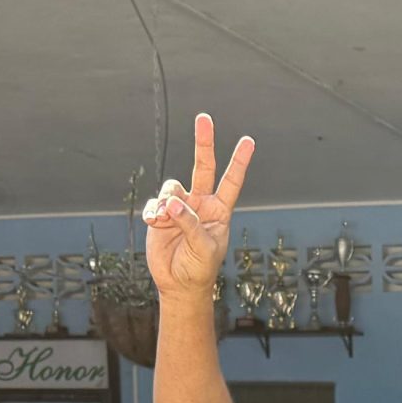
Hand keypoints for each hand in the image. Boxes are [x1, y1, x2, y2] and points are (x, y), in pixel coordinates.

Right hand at [143, 112, 255, 300]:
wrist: (178, 284)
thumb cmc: (199, 268)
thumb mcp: (203, 248)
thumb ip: (190, 224)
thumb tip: (173, 203)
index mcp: (219, 211)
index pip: (231, 182)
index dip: (239, 162)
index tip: (248, 141)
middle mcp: (201, 204)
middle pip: (203, 167)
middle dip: (203, 143)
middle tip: (204, 118)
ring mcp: (180, 207)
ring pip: (172, 188)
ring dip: (167, 202)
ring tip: (165, 221)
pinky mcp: (160, 214)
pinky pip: (154, 203)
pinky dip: (153, 212)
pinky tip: (154, 223)